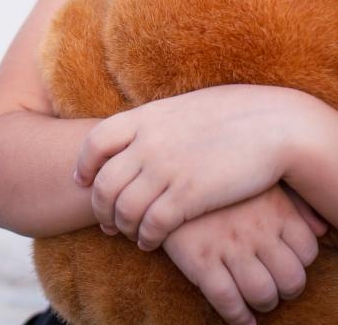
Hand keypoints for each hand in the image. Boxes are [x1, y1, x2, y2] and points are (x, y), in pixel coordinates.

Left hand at [74, 84, 296, 246]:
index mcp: (144, 118)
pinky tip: (150, 241)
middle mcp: (148, 143)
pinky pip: (152, 224)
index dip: (83, 166)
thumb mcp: (178, 110)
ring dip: (121, 227)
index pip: (94, 142)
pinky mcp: (189, 194)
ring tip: (130, 233)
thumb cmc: (225, 115)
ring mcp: (166, 168)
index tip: (83, 181)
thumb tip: (132, 137)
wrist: (269, 123)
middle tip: (106, 220)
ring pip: (123, 208)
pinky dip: (145, 238)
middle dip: (99, 207)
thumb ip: (150, 124)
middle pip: (103, 183)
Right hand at [161, 184, 324, 324]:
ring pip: (263, 294)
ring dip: (262, 304)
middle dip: (283, 290)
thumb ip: (293, 202)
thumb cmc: (213, 174)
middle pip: (291, 279)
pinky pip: (228, 302)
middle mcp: (257, 229)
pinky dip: (237, 317)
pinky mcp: (200, 259)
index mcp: (274, 207)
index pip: (307, 251)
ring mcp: (228, 246)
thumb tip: (321, 229)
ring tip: (253, 300)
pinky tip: (238, 316)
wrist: (163, 170)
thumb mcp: (254, 179)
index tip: (282, 265)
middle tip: (270, 286)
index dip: (297, 263)